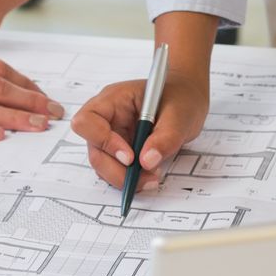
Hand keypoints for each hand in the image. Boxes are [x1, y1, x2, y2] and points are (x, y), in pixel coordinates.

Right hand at [69, 73, 210, 193]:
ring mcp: (112, 135)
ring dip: (124, 177)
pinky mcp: (120, 151)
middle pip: (95, 150)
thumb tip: (147, 161)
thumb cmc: (180, 97)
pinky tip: (149, 176)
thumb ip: (165, 137)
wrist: (188, 100)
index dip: (102, 141)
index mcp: (114, 99)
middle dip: (117, 169)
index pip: (87, 120)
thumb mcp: (179, 114)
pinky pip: (116, 170)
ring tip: (152, 176)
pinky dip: (130, 178)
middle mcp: (108, 118)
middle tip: (145, 176)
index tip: (129, 156)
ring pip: (103, 165)